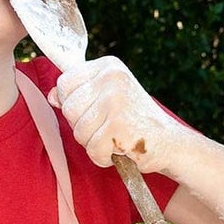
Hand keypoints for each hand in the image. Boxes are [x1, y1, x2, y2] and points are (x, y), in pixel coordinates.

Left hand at [52, 56, 180, 173]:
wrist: (171, 143)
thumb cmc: (136, 121)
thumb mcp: (107, 98)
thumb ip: (79, 94)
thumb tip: (52, 96)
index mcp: (108, 66)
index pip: (65, 83)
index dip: (73, 105)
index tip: (96, 112)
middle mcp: (112, 78)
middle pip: (69, 109)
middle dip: (83, 127)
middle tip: (109, 128)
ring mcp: (116, 101)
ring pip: (78, 132)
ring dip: (94, 144)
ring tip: (116, 138)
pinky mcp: (119, 126)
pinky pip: (92, 150)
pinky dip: (104, 157)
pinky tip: (121, 149)